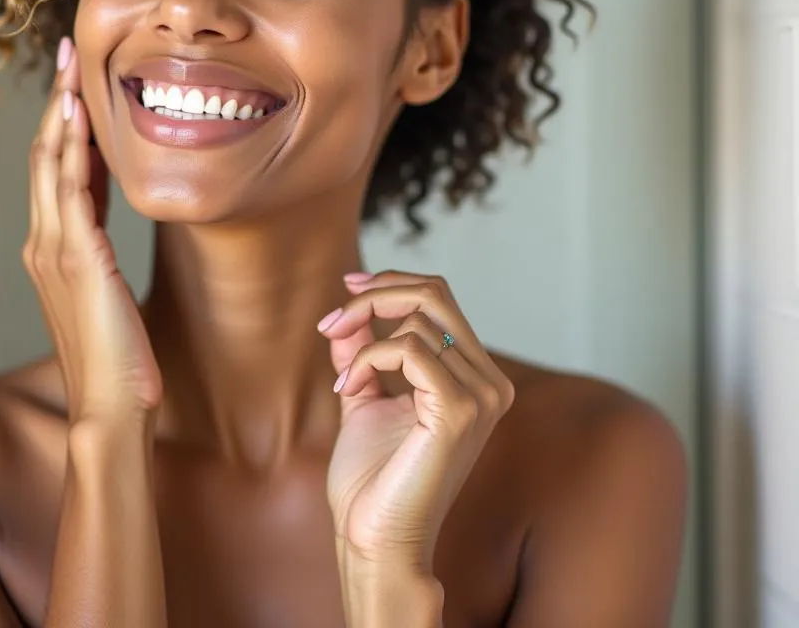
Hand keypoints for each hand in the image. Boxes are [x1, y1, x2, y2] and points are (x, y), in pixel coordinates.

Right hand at [22, 36, 162, 425]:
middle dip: (56, 99)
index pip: (57, 169)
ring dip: (61, 109)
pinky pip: (71, 190)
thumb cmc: (117, 358)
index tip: (77, 80)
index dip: (65, 122)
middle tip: (68, 51)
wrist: (111, 408)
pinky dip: (72, 148)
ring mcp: (55, 249)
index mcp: (53, 248)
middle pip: (45, 153)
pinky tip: (79, 114)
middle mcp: (44, 242)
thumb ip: (97, 254)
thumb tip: (106, 227)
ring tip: (72, 64)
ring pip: (51, 162)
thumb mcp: (104, 291)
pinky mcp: (77, 259)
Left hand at [320, 270, 514, 568]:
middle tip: (334, 320)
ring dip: (362, 338)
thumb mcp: (364, 397)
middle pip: (435, 293)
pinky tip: (348, 388)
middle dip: (377, 294)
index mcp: (475, 377)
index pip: (440, 298)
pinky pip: (408, 348)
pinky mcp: (460, 410)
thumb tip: (348, 310)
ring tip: (345, 381)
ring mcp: (481, 396)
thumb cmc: (373, 479)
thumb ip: (362, 351)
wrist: (376, 539)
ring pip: (416, 320)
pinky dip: (368, 358)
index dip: (392, 283)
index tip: (348, 287)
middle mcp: (489, 383)